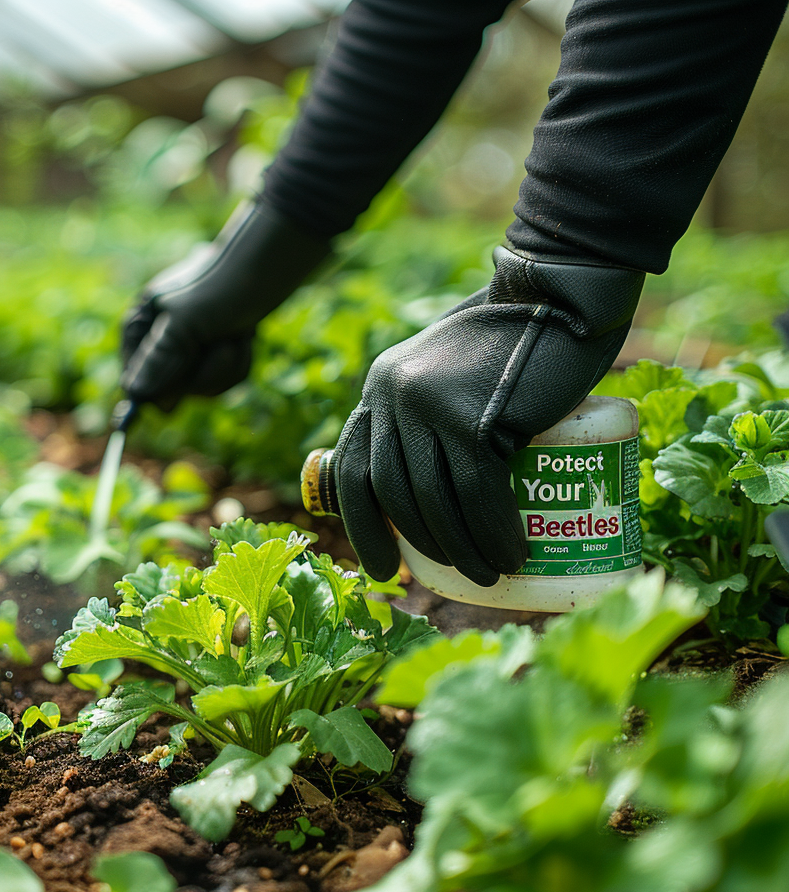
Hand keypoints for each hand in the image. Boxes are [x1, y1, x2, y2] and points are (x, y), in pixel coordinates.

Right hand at [121, 200, 328, 406]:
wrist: (269, 264)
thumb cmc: (222, 284)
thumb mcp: (186, 321)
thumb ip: (159, 358)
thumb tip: (136, 391)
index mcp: (141, 325)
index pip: (134, 377)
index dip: (158, 390)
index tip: (179, 395)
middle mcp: (161, 339)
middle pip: (172, 390)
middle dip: (206, 372)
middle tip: (225, 343)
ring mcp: (190, 348)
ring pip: (204, 388)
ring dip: (227, 366)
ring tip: (238, 334)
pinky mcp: (215, 353)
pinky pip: (224, 380)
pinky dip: (240, 363)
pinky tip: (246, 337)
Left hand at [333, 246, 643, 583]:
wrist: (559, 294)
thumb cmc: (512, 342)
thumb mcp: (448, 374)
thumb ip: (428, 413)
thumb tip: (426, 488)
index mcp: (380, 387)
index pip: (355, 469)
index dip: (364, 526)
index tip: (383, 568)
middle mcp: (392, 394)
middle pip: (393, 493)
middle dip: (420, 545)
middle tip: (454, 575)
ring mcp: (427, 405)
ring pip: (435, 501)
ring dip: (463, 548)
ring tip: (490, 572)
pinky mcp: (470, 417)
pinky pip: (477, 494)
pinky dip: (494, 532)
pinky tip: (512, 553)